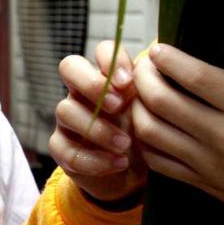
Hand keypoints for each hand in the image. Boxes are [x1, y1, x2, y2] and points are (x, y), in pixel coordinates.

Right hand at [49, 40, 145, 205]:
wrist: (137, 173)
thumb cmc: (146, 135)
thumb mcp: (155, 113)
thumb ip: (154, 92)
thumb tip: (162, 71)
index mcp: (111, 77)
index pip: (102, 50)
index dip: (111, 60)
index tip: (129, 81)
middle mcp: (84, 92)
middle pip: (69, 67)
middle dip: (92, 83)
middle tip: (118, 105)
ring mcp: (68, 119)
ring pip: (65, 110)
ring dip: (98, 128)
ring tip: (125, 145)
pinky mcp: (61, 148)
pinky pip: (65, 149)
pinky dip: (93, 159)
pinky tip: (118, 163)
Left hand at [131, 44, 223, 224]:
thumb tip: (202, 77)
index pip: (198, 77)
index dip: (170, 59)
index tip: (157, 49)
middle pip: (163, 102)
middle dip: (144, 78)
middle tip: (141, 68)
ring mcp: (211, 164)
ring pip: (151, 132)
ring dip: (136, 109)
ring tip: (138, 96)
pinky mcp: (204, 185)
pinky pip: (158, 162)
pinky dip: (144, 142)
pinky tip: (146, 127)